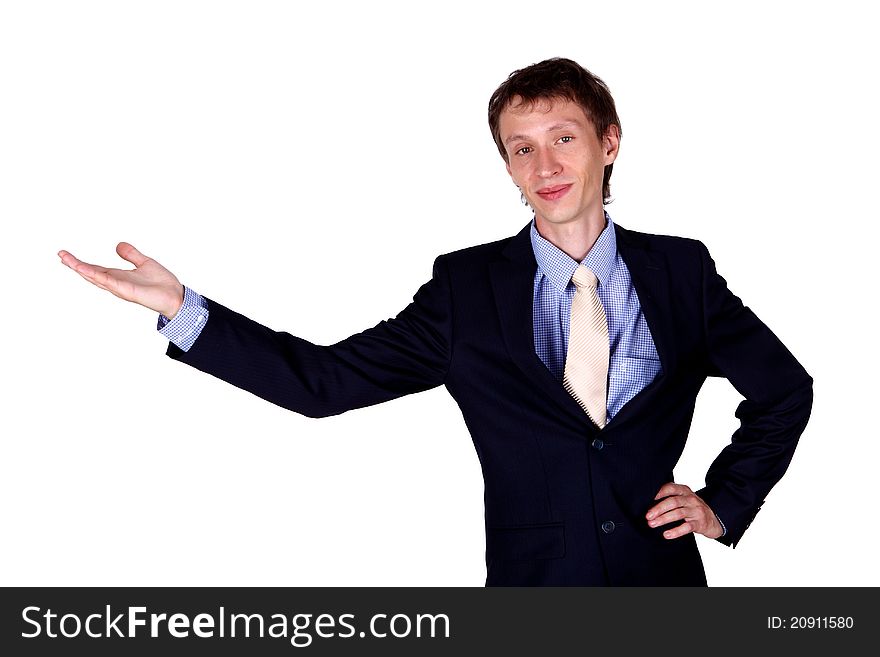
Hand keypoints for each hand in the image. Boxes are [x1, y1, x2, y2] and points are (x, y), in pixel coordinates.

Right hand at [58, 242, 184, 318]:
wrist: (175, 296)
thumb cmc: (162, 284)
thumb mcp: (144, 263)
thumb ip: (131, 255)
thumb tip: (118, 245)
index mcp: (118, 277)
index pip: (95, 268)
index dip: (80, 263)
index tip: (65, 254)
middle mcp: (116, 283)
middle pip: (91, 273)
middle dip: (75, 265)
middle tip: (60, 255)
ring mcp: (120, 288)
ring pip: (96, 277)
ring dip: (81, 269)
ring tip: (66, 260)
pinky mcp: (127, 291)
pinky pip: (108, 282)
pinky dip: (96, 276)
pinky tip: (85, 269)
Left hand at [645, 482, 723, 539]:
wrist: (713, 520)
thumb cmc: (692, 508)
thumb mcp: (683, 499)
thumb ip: (670, 497)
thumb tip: (648, 502)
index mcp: (684, 490)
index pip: (670, 488)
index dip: (659, 492)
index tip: (647, 498)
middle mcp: (691, 499)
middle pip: (673, 502)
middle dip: (658, 509)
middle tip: (647, 516)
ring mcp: (696, 511)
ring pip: (678, 514)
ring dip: (663, 519)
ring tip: (652, 524)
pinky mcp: (699, 523)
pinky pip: (687, 527)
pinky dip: (676, 531)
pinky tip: (667, 534)